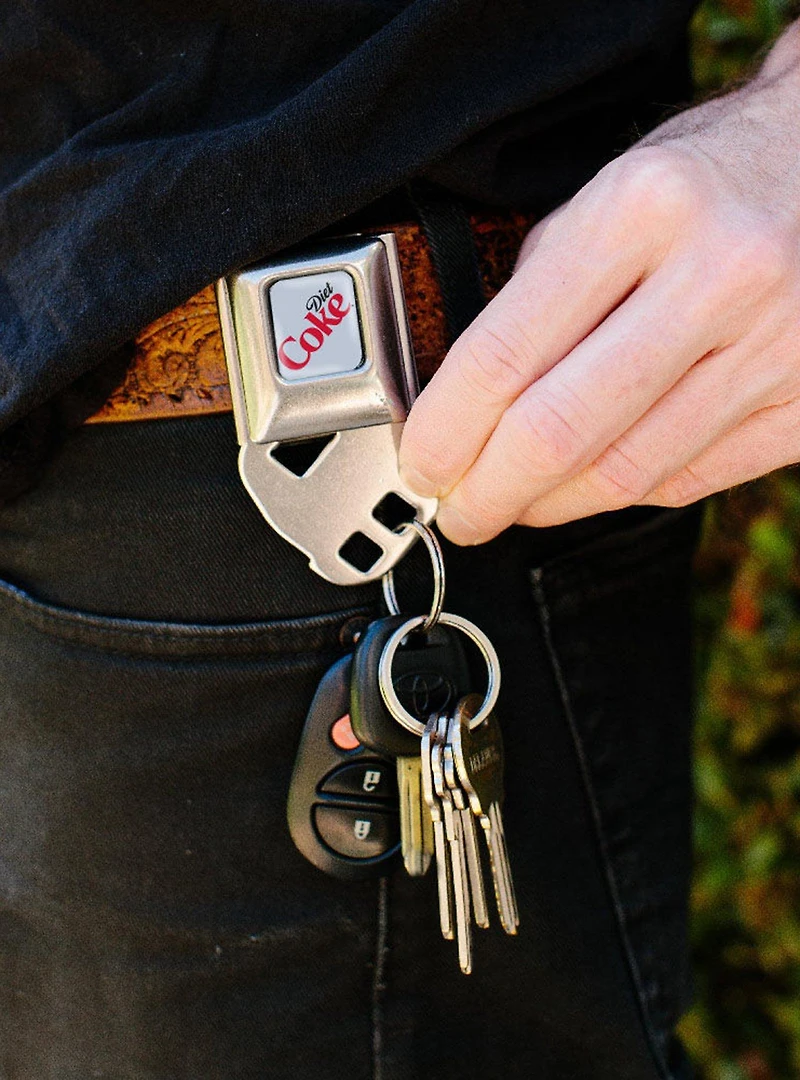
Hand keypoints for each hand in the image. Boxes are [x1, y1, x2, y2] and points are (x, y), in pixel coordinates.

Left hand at [399, 24, 799, 544]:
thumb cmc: (706, 180)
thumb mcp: (607, 196)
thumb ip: (540, 294)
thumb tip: (467, 404)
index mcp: (642, 209)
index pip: (505, 354)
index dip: (445, 430)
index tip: (420, 465)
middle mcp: (718, 276)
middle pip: (559, 432)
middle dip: (485, 492)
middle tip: (456, 510)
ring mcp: (773, 345)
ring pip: (623, 473)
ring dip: (547, 505)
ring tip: (513, 502)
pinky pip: (686, 480)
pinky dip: (618, 495)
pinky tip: (585, 486)